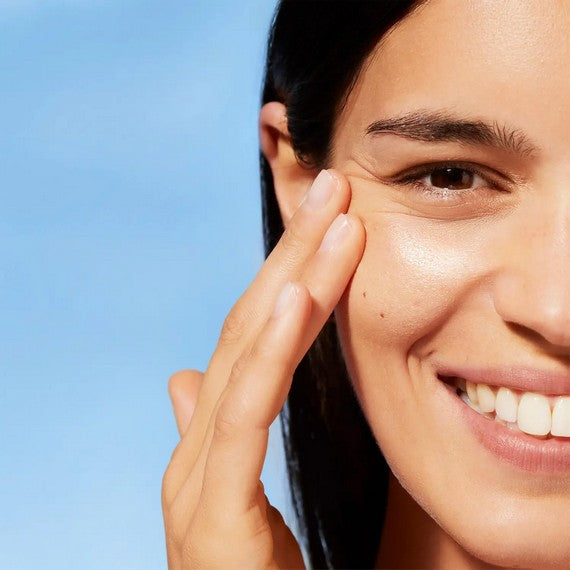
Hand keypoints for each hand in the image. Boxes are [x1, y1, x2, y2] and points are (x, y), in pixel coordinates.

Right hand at [162, 169, 364, 568]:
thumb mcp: (242, 494)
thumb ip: (220, 431)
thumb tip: (191, 381)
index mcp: (210, 436)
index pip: (252, 335)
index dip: (286, 272)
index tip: (326, 220)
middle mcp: (198, 444)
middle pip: (252, 326)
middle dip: (294, 252)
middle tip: (333, 186)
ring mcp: (197, 477)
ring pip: (250, 353)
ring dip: (294, 278)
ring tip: (331, 217)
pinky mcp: (213, 511)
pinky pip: (245, 413)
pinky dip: (271, 350)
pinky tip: (297, 296)